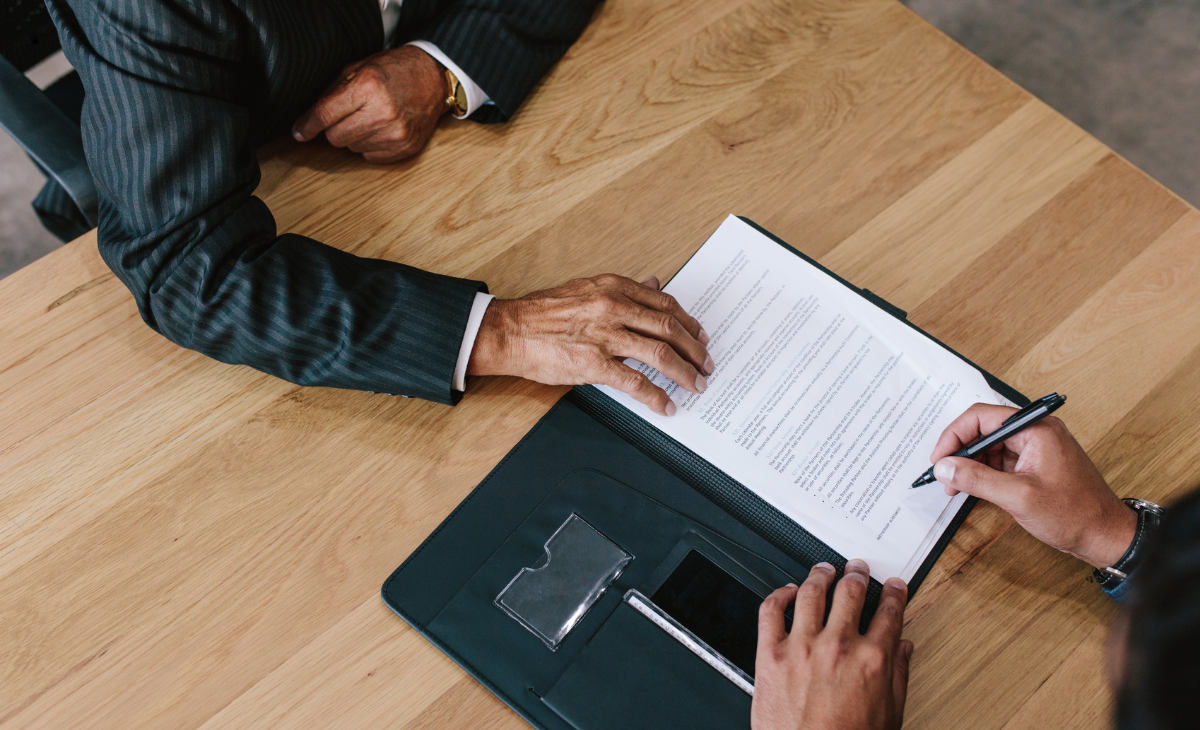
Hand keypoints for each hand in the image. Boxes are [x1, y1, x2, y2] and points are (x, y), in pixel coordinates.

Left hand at [292, 46, 447, 163]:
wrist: (432, 79)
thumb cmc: (392, 71)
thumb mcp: (358, 69)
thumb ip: (331, 93)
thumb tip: (306, 122)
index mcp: (368, 87)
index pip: (325, 115)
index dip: (307, 126)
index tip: (299, 133)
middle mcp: (382, 112)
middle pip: (335, 138)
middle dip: (335, 128)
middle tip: (348, 115)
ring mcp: (396, 133)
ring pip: (352, 149)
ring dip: (355, 137)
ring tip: (371, 119)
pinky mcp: (405, 148)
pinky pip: (370, 157)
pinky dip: (371, 146)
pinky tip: (382, 129)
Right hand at [467, 274, 714, 415]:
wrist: (509, 330)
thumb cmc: (543, 312)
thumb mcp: (587, 288)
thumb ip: (623, 289)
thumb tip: (654, 283)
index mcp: (613, 287)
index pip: (664, 304)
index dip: (688, 322)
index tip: (700, 335)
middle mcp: (613, 307)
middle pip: (669, 328)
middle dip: (695, 349)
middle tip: (707, 364)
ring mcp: (605, 336)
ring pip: (660, 354)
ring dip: (684, 372)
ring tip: (696, 385)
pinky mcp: (593, 364)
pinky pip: (635, 382)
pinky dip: (656, 395)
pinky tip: (666, 404)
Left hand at [752, 561, 911, 729]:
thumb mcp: (889, 715)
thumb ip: (898, 676)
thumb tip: (904, 650)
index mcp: (872, 661)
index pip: (890, 613)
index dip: (894, 594)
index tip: (893, 587)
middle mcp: (838, 647)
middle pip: (851, 593)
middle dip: (858, 575)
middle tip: (858, 569)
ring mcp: (801, 647)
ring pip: (812, 592)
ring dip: (821, 575)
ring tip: (824, 570)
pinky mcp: (770, 654)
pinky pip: (771, 610)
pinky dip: (779, 594)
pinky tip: (787, 591)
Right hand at [929, 403, 1136, 568]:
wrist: (1106, 536)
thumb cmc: (1075, 515)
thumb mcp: (1018, 497)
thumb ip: (977, 479)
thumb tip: (944, 468)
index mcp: (1036, 429)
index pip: (982, 417)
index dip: (954, 436)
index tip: (939, 459)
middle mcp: (1036, 432)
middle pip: (984, 430)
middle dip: (960, 452)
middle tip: (943, 475)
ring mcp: (1036, 448)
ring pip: (989, 446)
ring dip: (969, 464)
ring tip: (955, 486)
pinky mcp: (1034, 465)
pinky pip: (1000, 461)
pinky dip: (983, 473)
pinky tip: (972, 487)